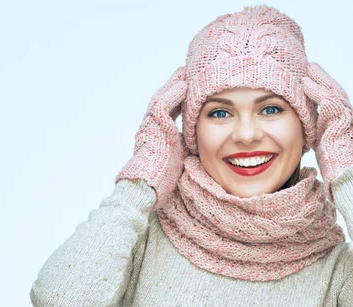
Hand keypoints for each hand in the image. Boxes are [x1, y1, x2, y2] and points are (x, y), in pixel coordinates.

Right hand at [115, 66, 188, 208]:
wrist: (147, 188)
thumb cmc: (164, 182)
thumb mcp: (181, 161)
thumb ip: (189, 150)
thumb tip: (205, 148)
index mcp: (161, 137)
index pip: (173, 113)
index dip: (183, 102)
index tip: (195, 92)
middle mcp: (154, 129)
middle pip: (167, 102)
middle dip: (178, 88)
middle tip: (191, 75)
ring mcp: (151, 126)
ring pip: (163, 99)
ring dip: (175, 85)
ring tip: (187, 73)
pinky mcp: (151, 127)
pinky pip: (161, 105)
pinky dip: (172, 93)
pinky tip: (183, 84)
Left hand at [301, 62, 352, 201]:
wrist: (347, 180)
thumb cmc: (337, 173)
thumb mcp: (325, 151)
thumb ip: (320, 138)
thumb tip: (309, 136)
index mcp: (345, 126)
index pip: (335, 103)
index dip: (324, 90)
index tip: (312, 81)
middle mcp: (349, 120)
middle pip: (336, 92)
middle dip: (323, 78)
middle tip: (311, 66)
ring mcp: (347, 120)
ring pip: (333, 92)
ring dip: (320, 79)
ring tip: (308, 68)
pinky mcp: (341, 122)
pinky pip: (328, 100)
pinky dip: (316, 90)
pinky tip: (305, 83)